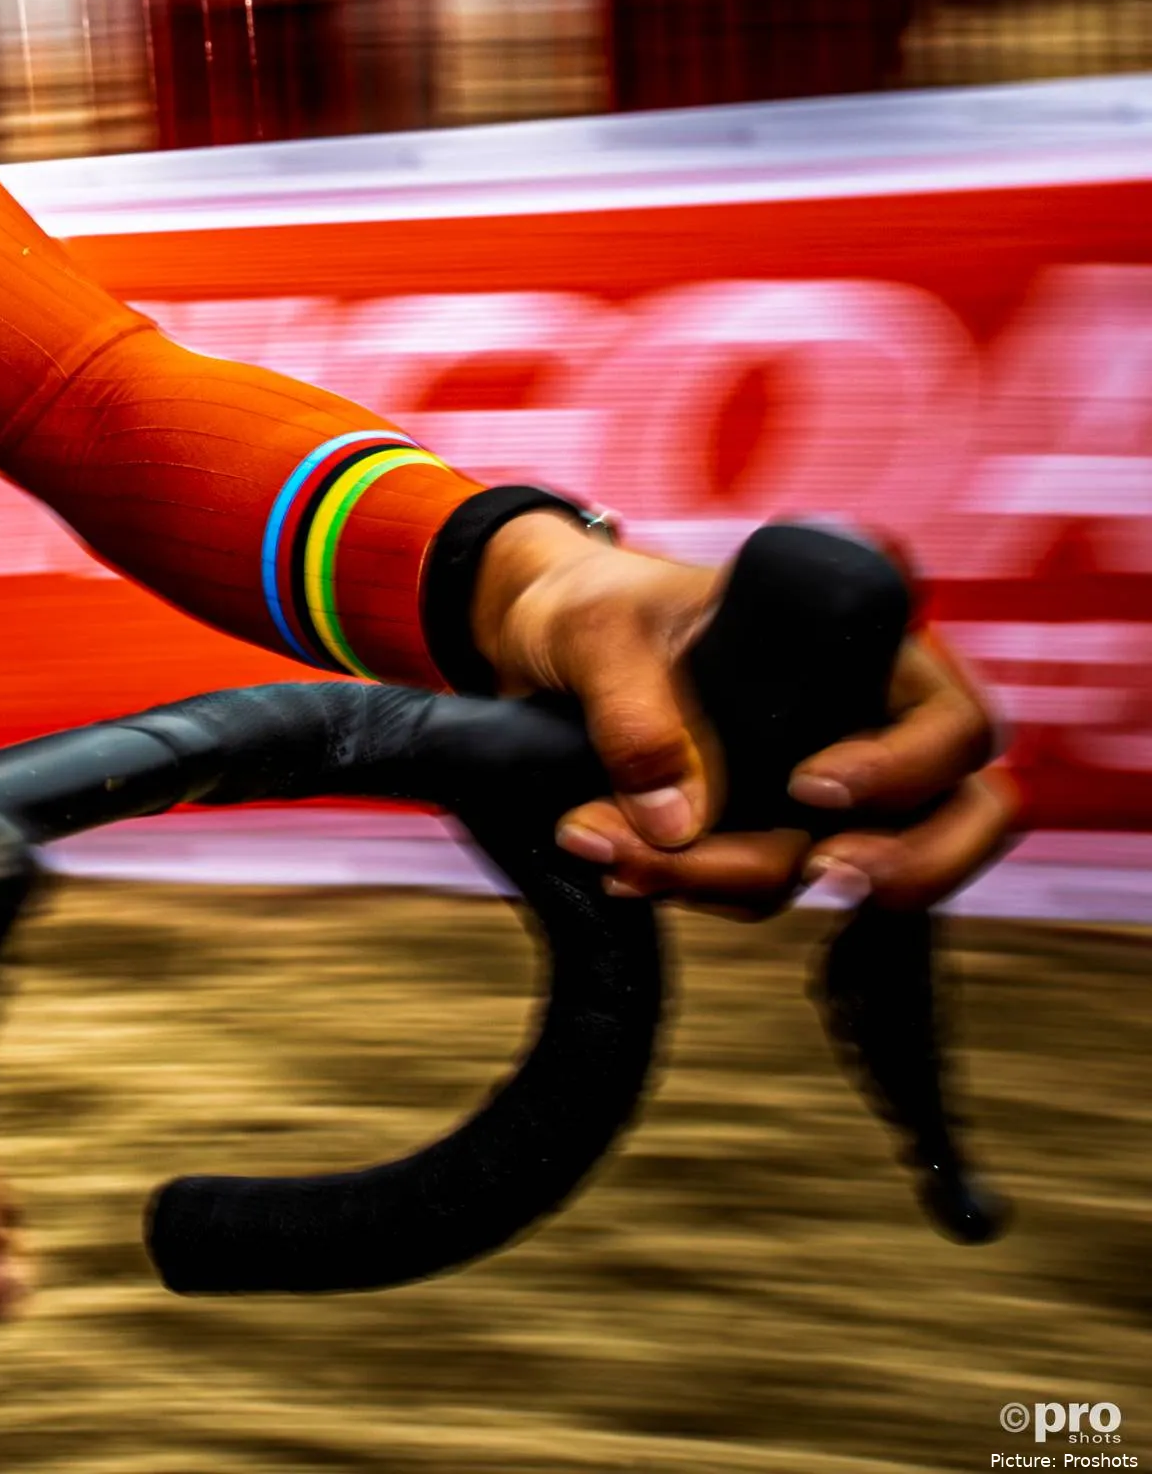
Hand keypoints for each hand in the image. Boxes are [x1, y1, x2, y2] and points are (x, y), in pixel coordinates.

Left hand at [471, 513, 1017, 912]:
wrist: (540, 640)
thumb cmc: (593, 607)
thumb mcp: (597, 633)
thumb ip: (634, 711)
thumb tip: (681, 819)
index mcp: (859, 651)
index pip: (951, 723)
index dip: (909, 769)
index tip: (810, 786)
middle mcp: (860, 726)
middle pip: (956, 820)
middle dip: (902, 866)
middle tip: (816, 876)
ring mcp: (819, 792)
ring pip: (837, 868)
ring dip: (735, 881)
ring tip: (622, 856)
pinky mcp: (762, 832)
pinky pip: (764, 887)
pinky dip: (697, 889)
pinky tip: (624, 869)